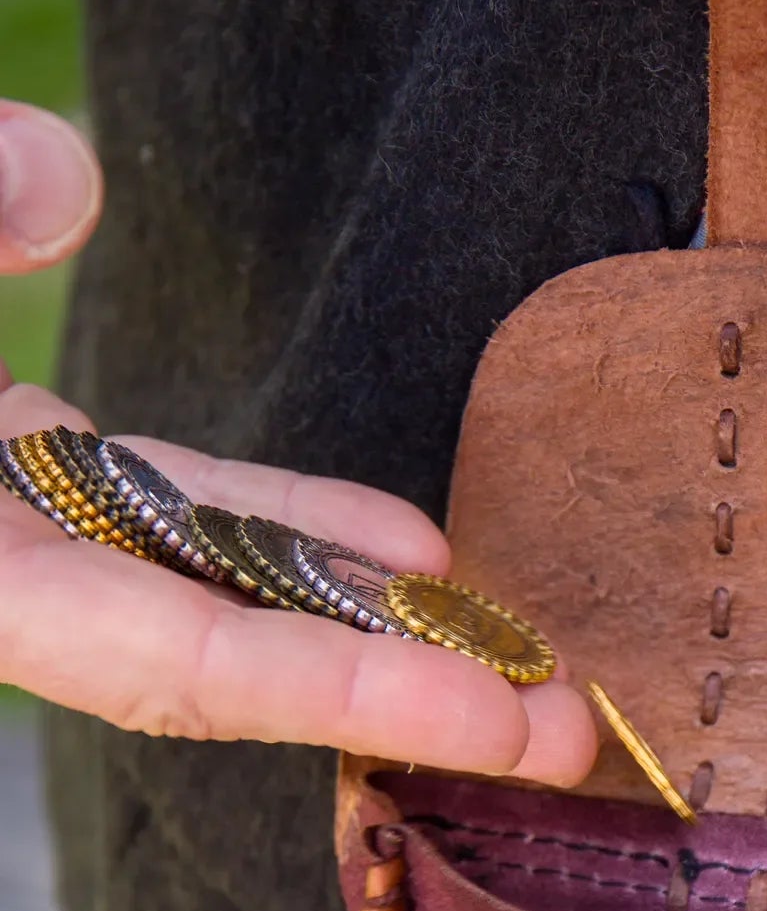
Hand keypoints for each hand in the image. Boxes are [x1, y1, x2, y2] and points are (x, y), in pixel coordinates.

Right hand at [0, 100, 594, 780]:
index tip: (501, 717)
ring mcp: (10, 534)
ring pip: (219, 599)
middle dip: (404, 699)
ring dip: (367, 622)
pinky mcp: (18, 480)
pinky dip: (288, 529)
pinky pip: (177, 519)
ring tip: (516, 646)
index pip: (182, 662)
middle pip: (236, 672)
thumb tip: (66, 178)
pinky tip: (410, 553)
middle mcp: (1, 581)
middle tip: (566, 732)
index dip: (348, 690)